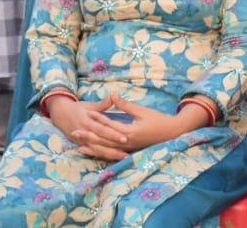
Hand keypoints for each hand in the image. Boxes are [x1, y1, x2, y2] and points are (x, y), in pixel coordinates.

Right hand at [45, 93, 129, 158]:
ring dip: (110, 155)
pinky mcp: (82, 145)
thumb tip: (114, 95)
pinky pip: (94, 152)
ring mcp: (82, 141)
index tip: (125, 138)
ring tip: (124, 157)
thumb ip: (102, 104)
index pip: (102, 130)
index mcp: (87, 122)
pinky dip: (103, 156)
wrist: (60, 115)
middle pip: (101, 143)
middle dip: (114, 149)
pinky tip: (113, 159)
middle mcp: (84, 133)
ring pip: (98, 150)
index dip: (113, 135)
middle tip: (127, 153)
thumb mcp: (89, 105)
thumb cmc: (77, 109)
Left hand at [69, 95, 198, 160]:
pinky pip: (112, 154)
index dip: (98, 119)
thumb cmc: (158, 120)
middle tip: (74, 132)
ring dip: (93, 147)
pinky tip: (94, 152)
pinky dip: (102, 153)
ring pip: (107, 150)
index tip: (86, 114)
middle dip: (89, 137)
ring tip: (79, 146)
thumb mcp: (141, 111)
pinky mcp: (129, 151)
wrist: (172, 133)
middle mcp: (128, 143)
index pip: (111, 125)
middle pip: (105, 141)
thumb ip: (125, 105)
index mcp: (130, 132)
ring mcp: (128, 149)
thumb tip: (112, 93)